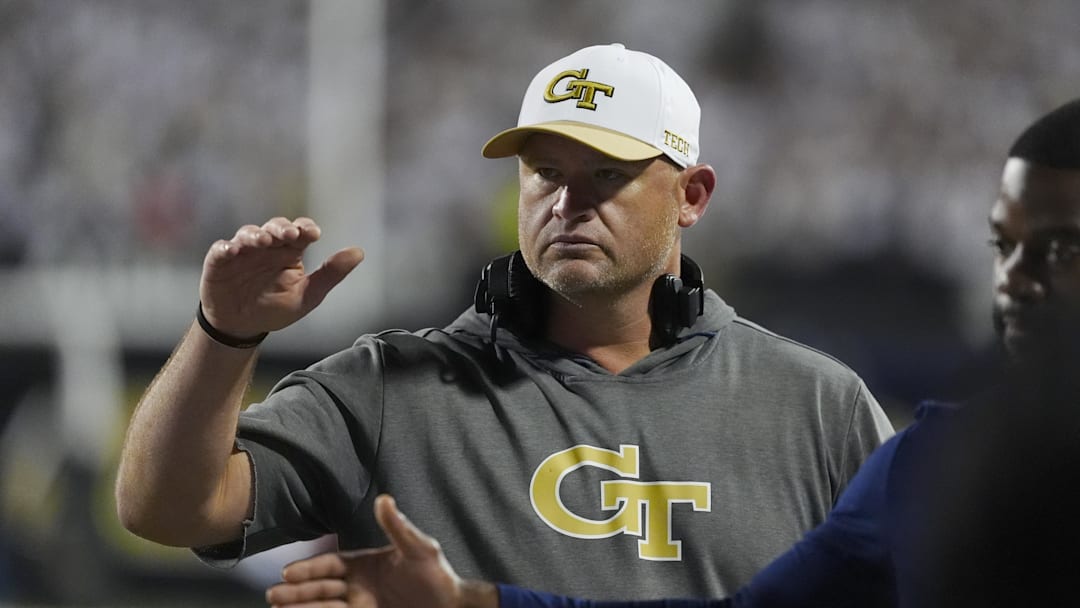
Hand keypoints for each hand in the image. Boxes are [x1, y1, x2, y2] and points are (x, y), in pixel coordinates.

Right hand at [200, 217, 363, 336]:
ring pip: (248, 233)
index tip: (312, 233)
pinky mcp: (219, 261)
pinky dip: (226, 247)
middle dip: (282, 227)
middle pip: (275, 227)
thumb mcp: (307, 296)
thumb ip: (330, 274)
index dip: (305, 228)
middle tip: (289, 234)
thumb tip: (359, 252)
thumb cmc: (276, 309)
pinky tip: (233, 250)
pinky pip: (221, 249)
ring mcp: (243, 251)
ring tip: (264, 241)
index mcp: (289, 252)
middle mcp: (267, 247)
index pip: (299, 231)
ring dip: (256, 234)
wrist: (242, 327)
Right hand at [265, 495, 496, 607]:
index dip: (309, 568)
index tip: (288, 572)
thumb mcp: (419, 548)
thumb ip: (398, 527)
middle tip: (272, 595)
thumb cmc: (437, 575)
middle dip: (296, 591)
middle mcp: (357, 586)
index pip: (330, 566)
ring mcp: (360, 605)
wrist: (451, 606)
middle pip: (320, 588)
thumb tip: (383, 500)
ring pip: (324, 607)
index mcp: (364, 565)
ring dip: (301, 607)